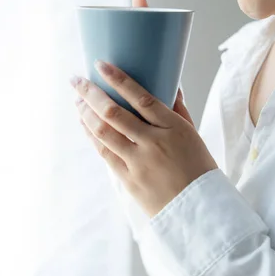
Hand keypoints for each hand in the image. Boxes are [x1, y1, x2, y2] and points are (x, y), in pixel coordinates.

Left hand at [70, 0, 217, 217]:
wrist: (198, 210)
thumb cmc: (198, 169)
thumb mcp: (193, 135)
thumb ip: (178, 109)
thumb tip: (170, 83)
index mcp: (174, 128)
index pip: (141, 98)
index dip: (118, 80)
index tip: (101, 65)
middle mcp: (153, 143)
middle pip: (113, 113)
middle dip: (90, 93)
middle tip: (76, 81)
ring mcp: (139, 162)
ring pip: (104, 133)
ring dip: (85, 113)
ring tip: (76, 100)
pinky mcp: (128, 179)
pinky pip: (104, 153)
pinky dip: (91, 136)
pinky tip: (84, 124)